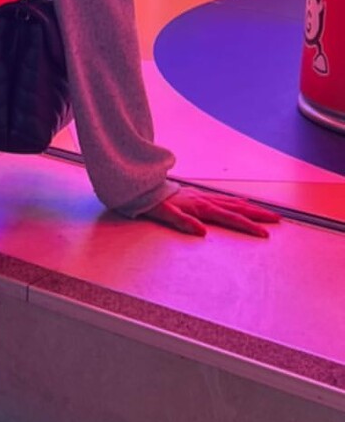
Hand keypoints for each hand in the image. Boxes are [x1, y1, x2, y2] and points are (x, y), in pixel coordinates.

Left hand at [137, 187, 279, 238]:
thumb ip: (183, 222)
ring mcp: (204, 197)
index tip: (264, 233)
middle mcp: (206, 200)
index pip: (231, 218)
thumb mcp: (164, 214)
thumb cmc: (153, 203)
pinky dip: (237, 201)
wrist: (144, 187)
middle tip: (277, 220)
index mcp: (201, 207)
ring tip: (268, 212)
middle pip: (238, 208)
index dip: (249, 226)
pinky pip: (224, 198)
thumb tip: (202, 232)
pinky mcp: (199, 196)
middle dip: (259, 215)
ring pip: (234, 202)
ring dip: (252, 208)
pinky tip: (242, 202)